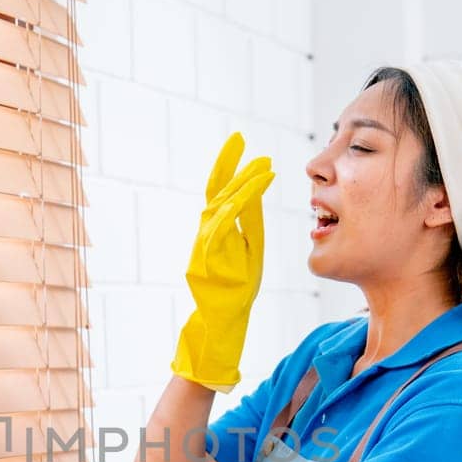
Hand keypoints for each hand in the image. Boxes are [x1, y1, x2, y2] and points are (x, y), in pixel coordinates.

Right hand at [170, 132, 274, 392]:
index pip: (222, 192)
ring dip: (238, 185)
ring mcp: (203, 247)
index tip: (243, 145)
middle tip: (238, 139)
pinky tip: (245, 194)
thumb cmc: (237, 288)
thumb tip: (256, 189)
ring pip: (217, 208)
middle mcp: (206, 233)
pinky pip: (217, 231)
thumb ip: (250, 220)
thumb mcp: (250, 248)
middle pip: (214, 192)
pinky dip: (231, 211)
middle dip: (226, 165)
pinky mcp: (205, 262)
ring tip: (258, 167)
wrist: (223, 322)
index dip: (231, 167)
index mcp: (216, 229)